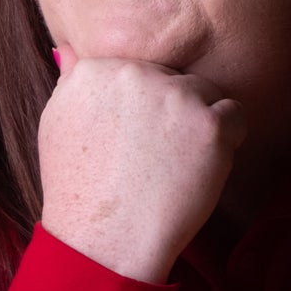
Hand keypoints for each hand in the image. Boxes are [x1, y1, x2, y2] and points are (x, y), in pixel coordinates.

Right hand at [38, 48, 246, 282]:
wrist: (104, 241)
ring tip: (173, 165)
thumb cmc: (78, 192)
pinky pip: (236, 115)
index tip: (132, 142)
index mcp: (96, 69)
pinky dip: (227, 141)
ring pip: (205, 93)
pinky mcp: (209, 124)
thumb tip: (68, 49)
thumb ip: (70, 83)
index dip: (141, 109)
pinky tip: (198, 168)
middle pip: (173, 78)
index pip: (139, 71)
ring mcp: (174, 96)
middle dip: (170, 113)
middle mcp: (135, 72)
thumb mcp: (55, 126)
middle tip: (152, 159)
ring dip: (198, 124)